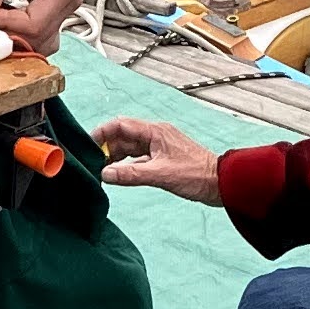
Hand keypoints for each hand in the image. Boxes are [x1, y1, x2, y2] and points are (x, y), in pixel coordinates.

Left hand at [0, 0, 78, 55]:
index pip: (34, 25)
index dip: (6, 24)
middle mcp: (70, 0)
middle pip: (40, 37)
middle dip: (11, 33)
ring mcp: (65, 5)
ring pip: (42, 39)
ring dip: (18, 35)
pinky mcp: (56, 5)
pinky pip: (41, 29)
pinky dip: (22, 29)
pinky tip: (5, 17)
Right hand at [96, 115, 222, 204]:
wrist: (221, 183)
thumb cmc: (197, 175)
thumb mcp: (160, 175)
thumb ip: (130, 174)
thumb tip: (105, 174)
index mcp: (155, 132)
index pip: (121, 125)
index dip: (102, 133)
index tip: (88, 145)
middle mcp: (155, 136)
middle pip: (123, 137)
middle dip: (106, 148)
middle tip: (93, 163)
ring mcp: (159, 147)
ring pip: (130, 148)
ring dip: (115, 158)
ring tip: (102, 171)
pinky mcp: (162, 159)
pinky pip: (138, 158)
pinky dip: (127, 165)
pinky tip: (119, 175)